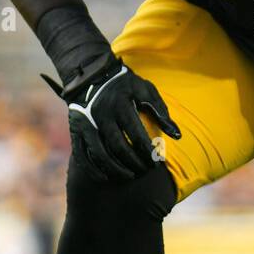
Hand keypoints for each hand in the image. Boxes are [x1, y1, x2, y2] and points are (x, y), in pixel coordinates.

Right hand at [64, 59, 180, 182]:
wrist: (90, 75)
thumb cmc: (123, 84)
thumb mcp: (145, 89)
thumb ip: (160, 111)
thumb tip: (177, 135)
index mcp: (120, 104)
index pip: (136, 133)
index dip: (147, 150)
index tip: (157, 161)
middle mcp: (101, 115)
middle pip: (119, 146)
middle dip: (135, 162)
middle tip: (146, 170)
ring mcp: (86, 124)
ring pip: (100, 154)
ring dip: (116, 169)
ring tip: (131, 175)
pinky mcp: (76, 131)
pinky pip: (81, 155)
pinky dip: (93, 170)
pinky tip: (106, 177)